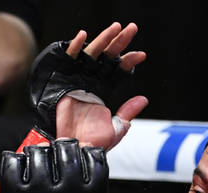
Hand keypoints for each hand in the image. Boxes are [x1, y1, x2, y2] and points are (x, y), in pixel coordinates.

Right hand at [56, 23, 147, 148]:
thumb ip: (128, 113)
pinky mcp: (63, 81)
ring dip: (103, 39)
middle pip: (107, 57)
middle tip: (131, 29)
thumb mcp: (117, 129)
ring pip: (92, 54)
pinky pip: (69, 60)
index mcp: (104, 91)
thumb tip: (144, 99)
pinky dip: (74, 47)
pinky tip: (83, 36)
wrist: (74, 150)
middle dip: (119, 42)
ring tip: (115, 28)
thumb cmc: (93, 143)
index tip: (140, 55)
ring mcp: (78, 80)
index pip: (118, 70)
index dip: (129, 61)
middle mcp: (92, 82)